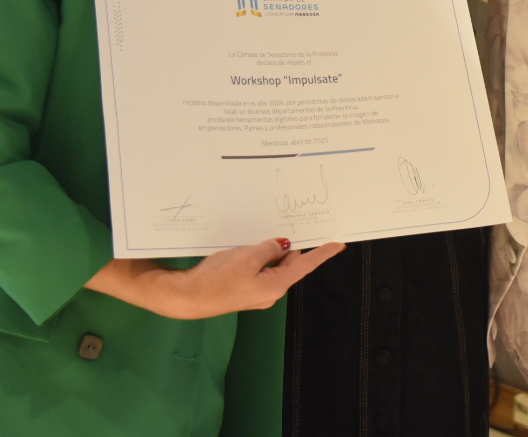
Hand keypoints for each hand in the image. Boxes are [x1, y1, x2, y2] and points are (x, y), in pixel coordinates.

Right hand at [85, 237, 343, 319]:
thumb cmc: (218, 278)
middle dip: (288, 248)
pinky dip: (258, 258)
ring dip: (270, 252)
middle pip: (289, 264)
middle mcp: (271, 292)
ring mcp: (257, 293)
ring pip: (272, 266)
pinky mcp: (243, 290)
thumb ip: (270, 248)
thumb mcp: (248, 256)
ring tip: (259, 240)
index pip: (306, 265)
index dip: (323, 253)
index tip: (339, 243)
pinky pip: (259, 270)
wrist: (187, 298)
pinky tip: (247, 250)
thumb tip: (284, 245)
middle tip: (285, 230)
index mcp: (276, 285)